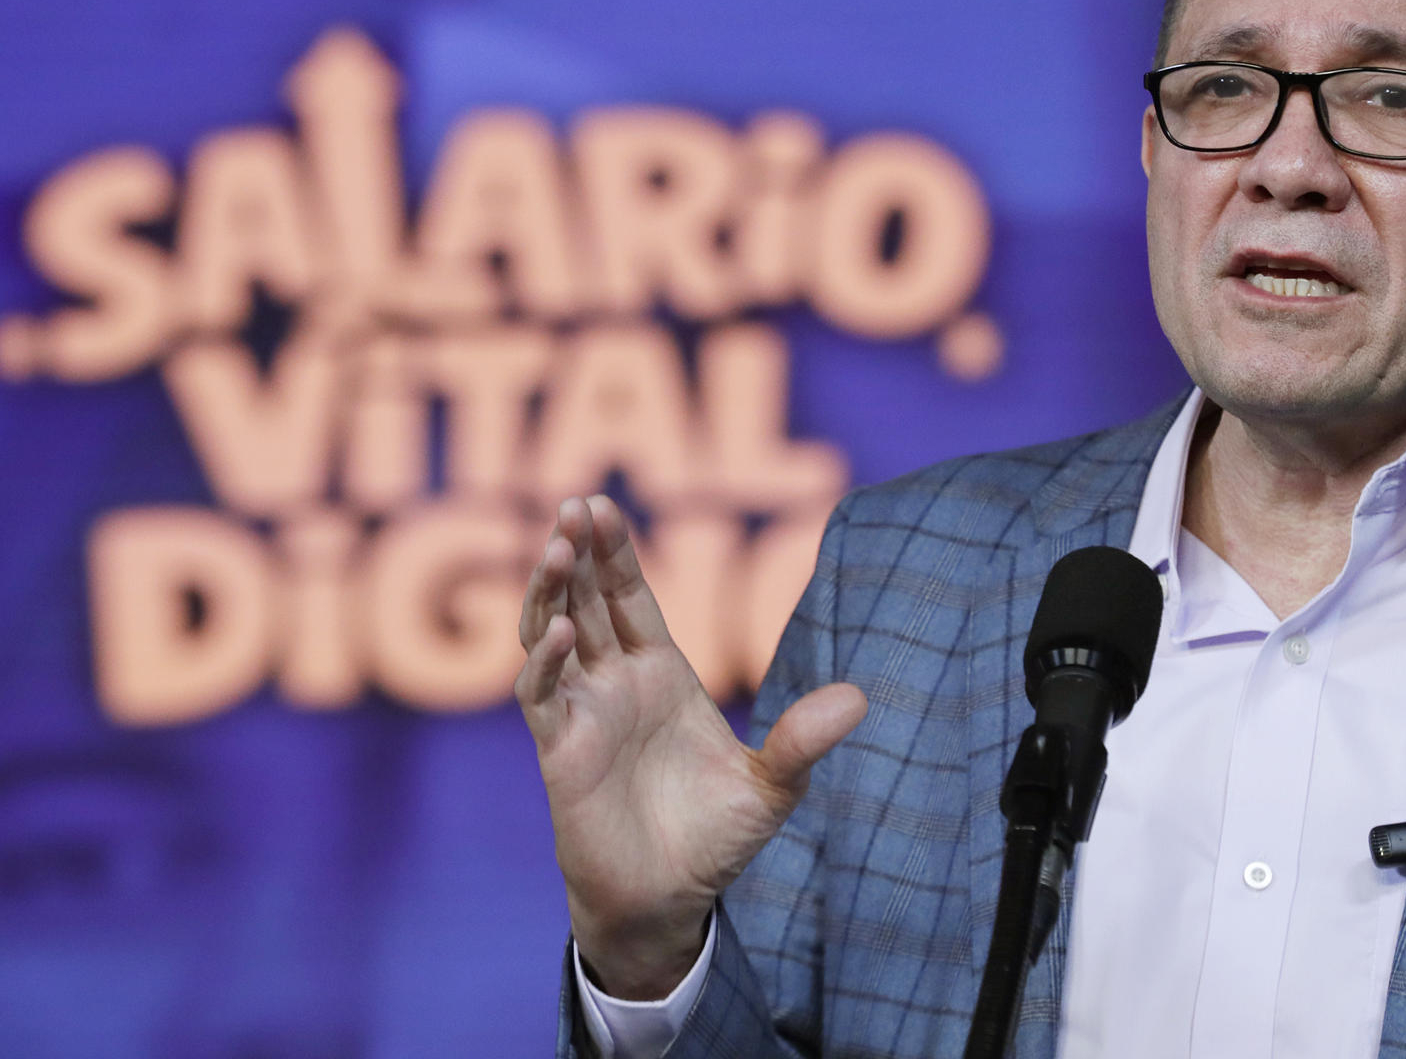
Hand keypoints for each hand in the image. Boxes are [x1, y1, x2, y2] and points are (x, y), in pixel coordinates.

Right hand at [515, 494, 867, 999]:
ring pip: (552, 635)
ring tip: (557, 549)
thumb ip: (804, 740)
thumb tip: (860, 698)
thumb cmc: (715, 840)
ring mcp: (584, 714)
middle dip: (578, 553)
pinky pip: (543, 696)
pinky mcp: (562, 752)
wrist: (671, 903)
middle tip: (578, 506)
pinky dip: (546, 663)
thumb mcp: (772, 786)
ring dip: (550, 592)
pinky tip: (560, 633)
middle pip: (586, 601)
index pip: (628, 597)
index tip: (602, 505)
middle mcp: (616, 684)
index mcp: (660, 674)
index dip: (614, 552)